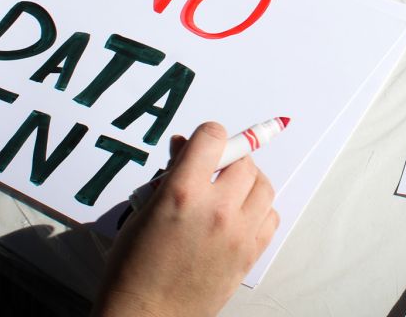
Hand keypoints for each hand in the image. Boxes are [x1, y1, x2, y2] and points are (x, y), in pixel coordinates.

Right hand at [94, 122, 279, 316]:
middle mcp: (217, 209)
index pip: (213, 138)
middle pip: (244, 161)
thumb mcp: (143, 212)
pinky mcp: (250, 254)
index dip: (207, 136)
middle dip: (229, 159)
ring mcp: (238, 233)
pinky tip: (240, 216)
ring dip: (248, 182)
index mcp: (183, 194)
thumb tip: (184, 148)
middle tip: (215, 170)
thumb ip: (169, 176)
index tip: (203, 145)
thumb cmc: (134, 269)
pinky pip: (271, 217)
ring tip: (230, 191)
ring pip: (264, 186)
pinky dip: (259, 210)